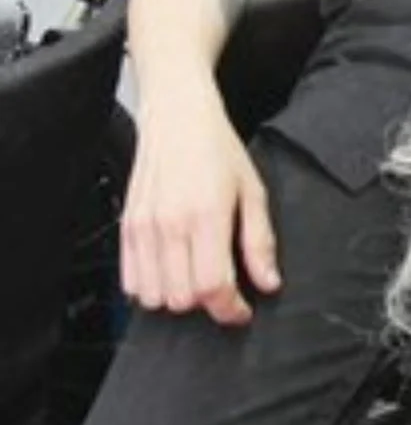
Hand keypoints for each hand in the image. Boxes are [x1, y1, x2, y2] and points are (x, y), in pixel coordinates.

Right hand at [120, 84, 280, 325]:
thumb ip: (259, 241)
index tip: (242, 309)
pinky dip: (149, 287)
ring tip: (196, 277)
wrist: (177, 115)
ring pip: (154, 296)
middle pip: (183, 298)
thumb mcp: (253, 190)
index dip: (231, 309)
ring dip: (177, 297)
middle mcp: (170, 225)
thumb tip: (268, 282)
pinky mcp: (127, 227)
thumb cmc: (217, 148)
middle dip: (207, 303)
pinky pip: (130, 281)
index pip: (213, 287)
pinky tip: (170, 271)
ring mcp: (144, 227)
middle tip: (223, 286)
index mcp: (206, 215)